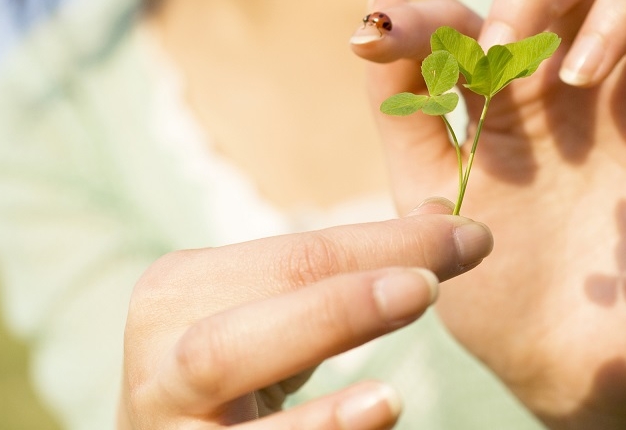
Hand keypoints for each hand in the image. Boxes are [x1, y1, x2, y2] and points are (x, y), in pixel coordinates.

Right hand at [118, 207, 492, 428]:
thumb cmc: (239, 376)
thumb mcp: (285, 317)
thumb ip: (354, 268)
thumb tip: (447, 215)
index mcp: (181, 287)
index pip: (292, 256)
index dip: (385, 244)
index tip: (466, 234)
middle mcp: (159, 346)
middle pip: (260, 291)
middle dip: (346, 290)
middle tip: (433, 278)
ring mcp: (165, 415)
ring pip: (221, 360)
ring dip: (323, 330)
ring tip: (410, 319)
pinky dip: (317, 424)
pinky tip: (382, 405)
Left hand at [352, 0, 625, 426]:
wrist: (557, 368)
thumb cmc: (489, 283)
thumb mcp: (427, 195)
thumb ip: (403, 106)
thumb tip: (380, 0)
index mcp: (507, 90)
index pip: (477, 9)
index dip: (427, 11)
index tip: (383, 36)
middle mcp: (578, 82)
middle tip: (502, 50)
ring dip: (619, 8)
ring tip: (574, 78)